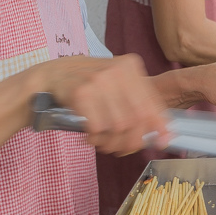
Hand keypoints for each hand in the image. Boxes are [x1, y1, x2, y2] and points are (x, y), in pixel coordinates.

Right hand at [33, 54, 168, 155]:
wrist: (51, 75)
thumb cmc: (88, 83)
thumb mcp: (115, 83)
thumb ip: (138, 103)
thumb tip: (164, 133)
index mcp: (130, 66)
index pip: (152, 103)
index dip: (159, 126)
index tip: (162, 142)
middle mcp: (117, 70)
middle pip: (137, 119)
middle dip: (130, 141)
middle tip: (121, 149)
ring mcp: (98, 80)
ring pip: (118, 126)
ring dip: (111, 142)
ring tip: (102, 142)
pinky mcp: (81, 92)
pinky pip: (98, 127)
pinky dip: (95, 138)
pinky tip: (90, 136)